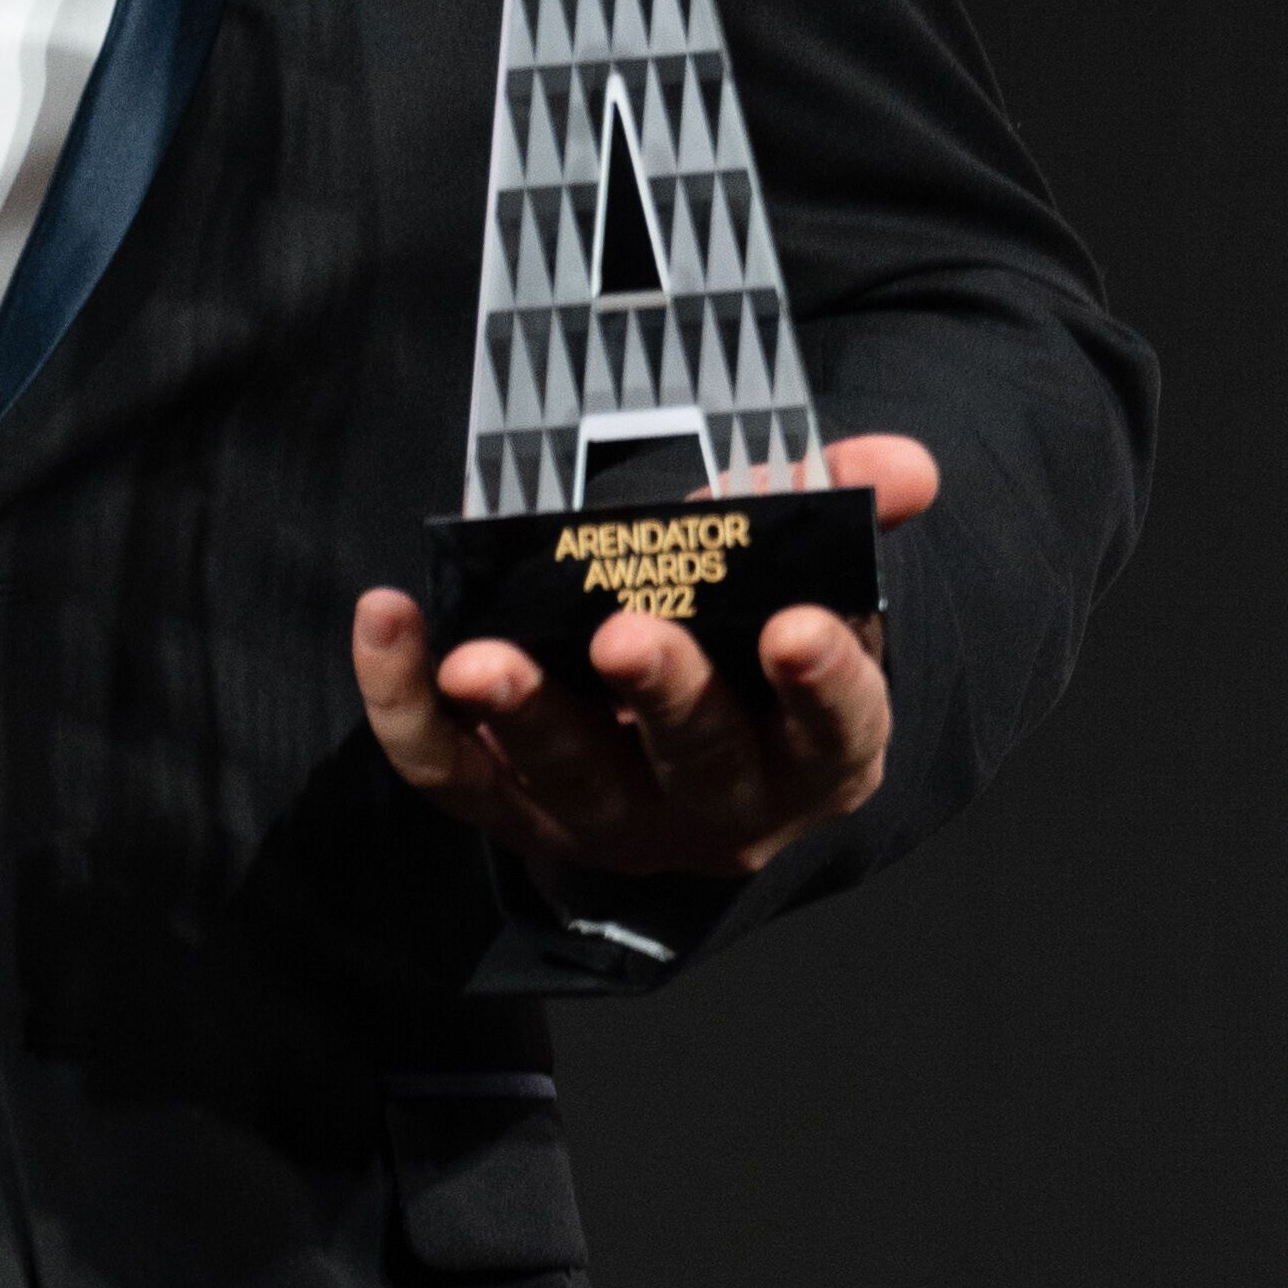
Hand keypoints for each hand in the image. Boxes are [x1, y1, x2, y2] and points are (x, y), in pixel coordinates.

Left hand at [350, 435, 941, 884]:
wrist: (674, 753)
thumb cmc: (745, 647)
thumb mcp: (806, 584)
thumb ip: (844, 515)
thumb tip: (901, 468)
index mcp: (814, 753)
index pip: (832, 730)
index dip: (821, 683)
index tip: (798, 627)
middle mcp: (718, 805)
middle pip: (697, 762)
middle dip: (664, 695)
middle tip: (627, 637)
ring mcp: (608, 818)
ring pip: (566, 779)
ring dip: (523, 715)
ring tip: (481, 658)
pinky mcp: (508, 810)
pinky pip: (447, 773)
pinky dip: (405, 708)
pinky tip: (386, 621)